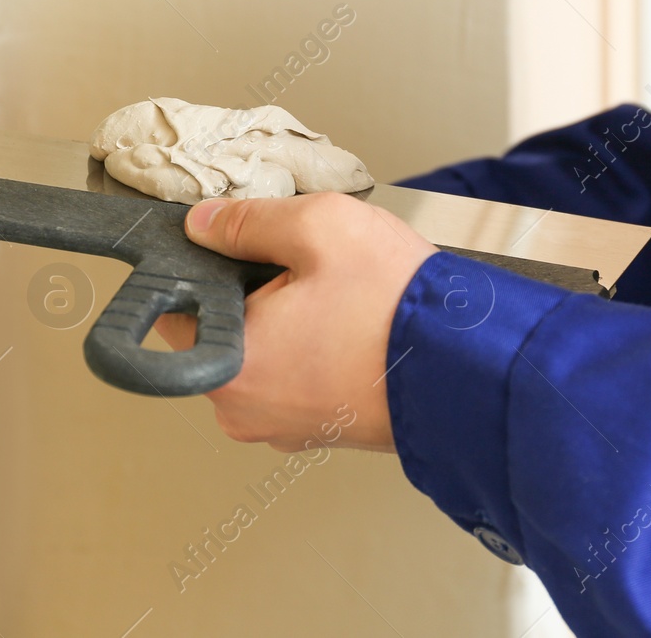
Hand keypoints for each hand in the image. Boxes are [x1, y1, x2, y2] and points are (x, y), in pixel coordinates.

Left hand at [153, 192, 437, 451]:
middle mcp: (246, 410)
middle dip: (257, 290)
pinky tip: (356, 323)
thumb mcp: (319, 227)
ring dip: (293, 318)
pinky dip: (320, 346)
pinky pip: (301, 376)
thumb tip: (204, 223)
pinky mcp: (323, 430)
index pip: (177, 307)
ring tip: (343, 296)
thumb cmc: (400, 310)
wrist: (474, 370)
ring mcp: (286, 427)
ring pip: (265, 351)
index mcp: (228, 366)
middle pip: (224, 328)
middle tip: (309, 267)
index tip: (240, 245)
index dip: (208, 264)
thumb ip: (247, 220)